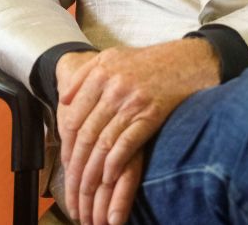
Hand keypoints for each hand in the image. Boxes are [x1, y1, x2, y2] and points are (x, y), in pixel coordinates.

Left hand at [56, 39, 220, 224]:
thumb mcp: (109, 58)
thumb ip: (83, 76)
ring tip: (87, 189)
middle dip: (77, 164)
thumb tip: (64, 100)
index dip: (66, 144)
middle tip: (73, 185)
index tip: (65, 163)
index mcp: (99, 74)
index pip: (74, 117)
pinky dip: (115, 162)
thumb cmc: (144, 62)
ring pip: (104, 142)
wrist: (183, 61)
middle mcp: (113, 88)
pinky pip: (127, 143)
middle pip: (87, 133)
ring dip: (94, 170)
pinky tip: (109, 177)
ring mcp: (132, 102)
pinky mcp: (151, 115)